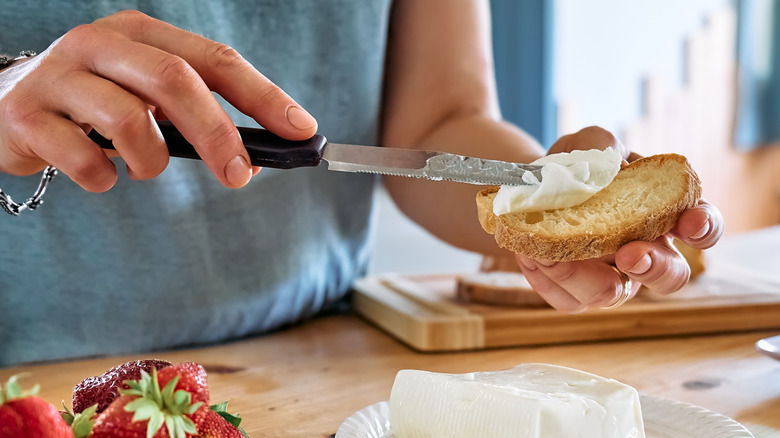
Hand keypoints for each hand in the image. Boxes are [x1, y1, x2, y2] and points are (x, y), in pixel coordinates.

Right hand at [0, 10, 316, 191]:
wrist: (3, 109)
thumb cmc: (94, 106)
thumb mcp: (144, 96)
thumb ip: (193, 115)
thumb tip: (254, 155)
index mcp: (140, 33)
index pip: (214, 59)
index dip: (263, 94)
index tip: (301, 129)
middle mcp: (99, 43)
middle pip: (176, 81)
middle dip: (218, 134)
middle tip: (239, 177)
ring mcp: (59, 75)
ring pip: (130, 121)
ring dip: (151, 162)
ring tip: (141, 167)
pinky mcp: (26, 115)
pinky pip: (84, 160)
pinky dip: (105, 179)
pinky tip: (100, 173)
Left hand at [514, 126, 723, 312]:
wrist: (530, 191)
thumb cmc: (572, 169)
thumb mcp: (584, 145)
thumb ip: (599, 145)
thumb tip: (607, 163)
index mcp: (662, 215)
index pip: (701, 227)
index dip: (703, 227)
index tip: (689, 222)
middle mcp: (645, 253)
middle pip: (672, 278)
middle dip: (655, 268)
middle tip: (629, 254)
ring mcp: (613, 279)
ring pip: (611, 295)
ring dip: (581, 275)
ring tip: (548, 251)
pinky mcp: (576, 296)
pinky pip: (568, 299)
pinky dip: (546, 278)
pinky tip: (529, 254)